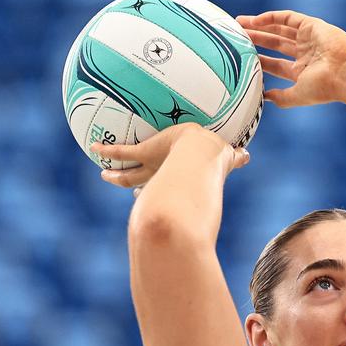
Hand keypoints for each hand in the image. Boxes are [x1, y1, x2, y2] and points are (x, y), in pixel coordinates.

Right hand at [90, 123, 249, 189]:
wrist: (200, 152)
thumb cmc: (215, 156)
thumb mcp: (228, 156)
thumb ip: (238, 157)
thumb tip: (251, 155)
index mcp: (181, 177)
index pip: (170, 185)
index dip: (164, 191)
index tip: (158, 197)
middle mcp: (166, 177)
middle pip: (147, 184)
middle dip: (140, 187)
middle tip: (133, 192)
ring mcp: (154, 166)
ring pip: (131, 173)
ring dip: (118, 173)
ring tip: (104, 174)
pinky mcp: (146, 155)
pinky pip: (123, 152)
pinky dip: (109, 151)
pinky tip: (94, 148)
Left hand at [236, 10, 345, 107]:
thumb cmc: (325, 88)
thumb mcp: (298, 95)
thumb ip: (281, 97)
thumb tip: (263, 98)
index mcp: (303, 72)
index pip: (276, 65)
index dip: (259, 61)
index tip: (241, 58)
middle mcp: (306, 54)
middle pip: (275, 44)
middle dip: (256, 40)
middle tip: (236, 37)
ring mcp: (309, 39)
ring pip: (279, 30)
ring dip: (260, 26)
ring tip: (240, 24)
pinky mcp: (312, 26)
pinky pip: (288, 18)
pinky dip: (271, 18)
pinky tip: (255, 21)